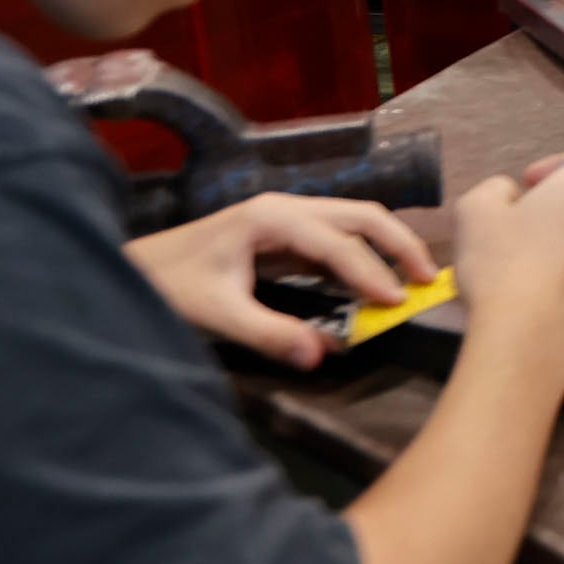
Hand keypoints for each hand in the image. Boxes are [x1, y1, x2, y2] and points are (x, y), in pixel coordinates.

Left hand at [127, 193, 440, 369]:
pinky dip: (364, 257)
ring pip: (353, 221)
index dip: (372, 273)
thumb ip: (270, 333)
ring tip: (414, 281)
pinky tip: (375, 283)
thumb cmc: (170, 286)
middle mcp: (285, 208)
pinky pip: (336, 239)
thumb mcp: (217, 314)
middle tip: (428, 281)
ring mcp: (286, 218)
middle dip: (398, 245)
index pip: (338, 243)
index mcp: (272, 218)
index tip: (399, 303)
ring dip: (386, 246)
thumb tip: (321, 355)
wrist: (135, 269)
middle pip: (359, 215)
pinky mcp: (284, 234)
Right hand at [448, 151, 563, 358]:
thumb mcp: (475, 208)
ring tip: (518, 258)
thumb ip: (496, 188)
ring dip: (558, 237)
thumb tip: (512, 195)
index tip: (531, 182)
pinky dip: (560, 269)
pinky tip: (528, 287)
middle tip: (517, 221)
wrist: (524, 333)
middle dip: (556, 202)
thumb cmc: (500, 262)